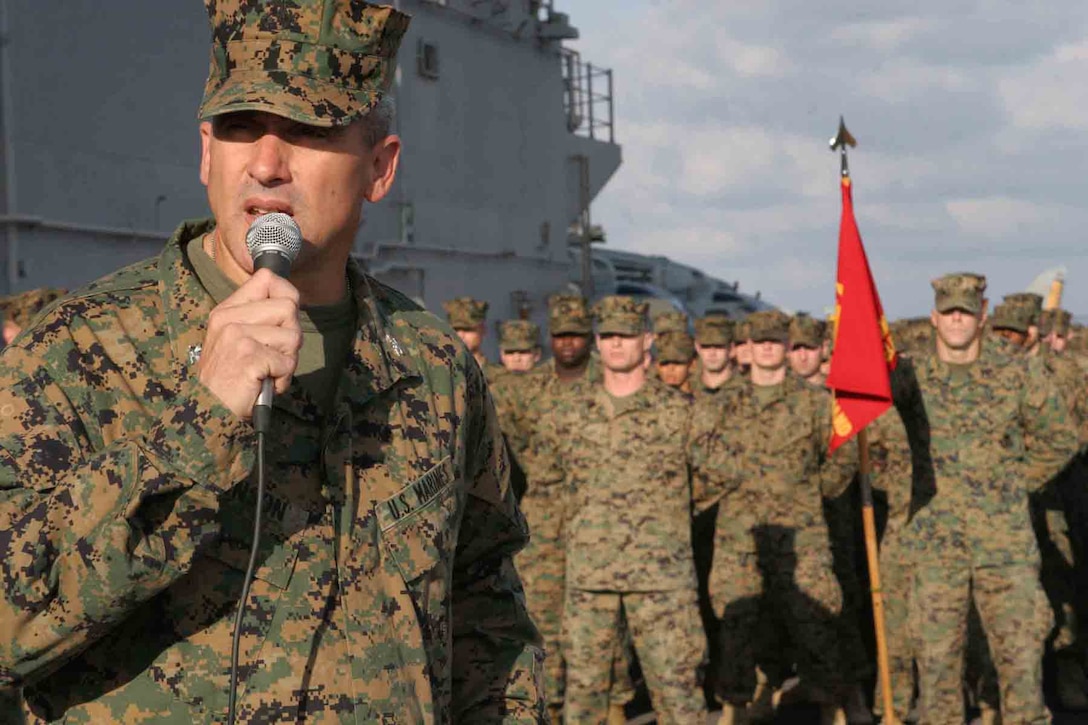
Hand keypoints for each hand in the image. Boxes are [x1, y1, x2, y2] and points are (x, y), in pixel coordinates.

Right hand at [196, 268, 301, 418]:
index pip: (267, 278)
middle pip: (289, 307)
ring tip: (267, 371)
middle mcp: (230, 319)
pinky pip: (288, 362)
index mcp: (227, 310)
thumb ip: (259, 318)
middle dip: (291, 336)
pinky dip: (282, 379)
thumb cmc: (229, 378)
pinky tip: (264, 383)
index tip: (283, 318)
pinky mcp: (249, 356)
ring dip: (288, 360)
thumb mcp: (236, 339)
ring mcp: (237, 336)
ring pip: (293, 336)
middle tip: (274, 355)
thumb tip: (292, 301)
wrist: (209, 410)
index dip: (286, 294)